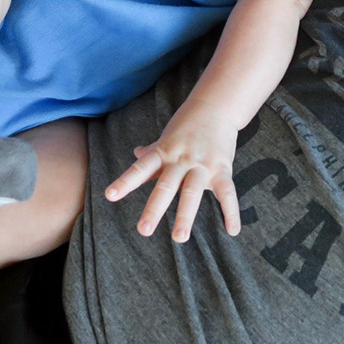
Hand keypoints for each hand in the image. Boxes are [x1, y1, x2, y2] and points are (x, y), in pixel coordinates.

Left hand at [105, 109, 242, 241]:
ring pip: (192, 192)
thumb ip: (153, 151)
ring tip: (179, 237)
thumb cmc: (188, 124)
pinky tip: (232, 231)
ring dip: (185, 216)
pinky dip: (231, 212)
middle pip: (166, 185)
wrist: (216, 106)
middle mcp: (181, 160)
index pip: (141, 168)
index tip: (110, 195)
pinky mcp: (222, 168)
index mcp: (164, 152)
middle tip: (144, 230)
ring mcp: (202, 165)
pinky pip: (227, 193)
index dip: (125, 181)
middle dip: (155, 208)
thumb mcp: (167, 137)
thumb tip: (136, 153)